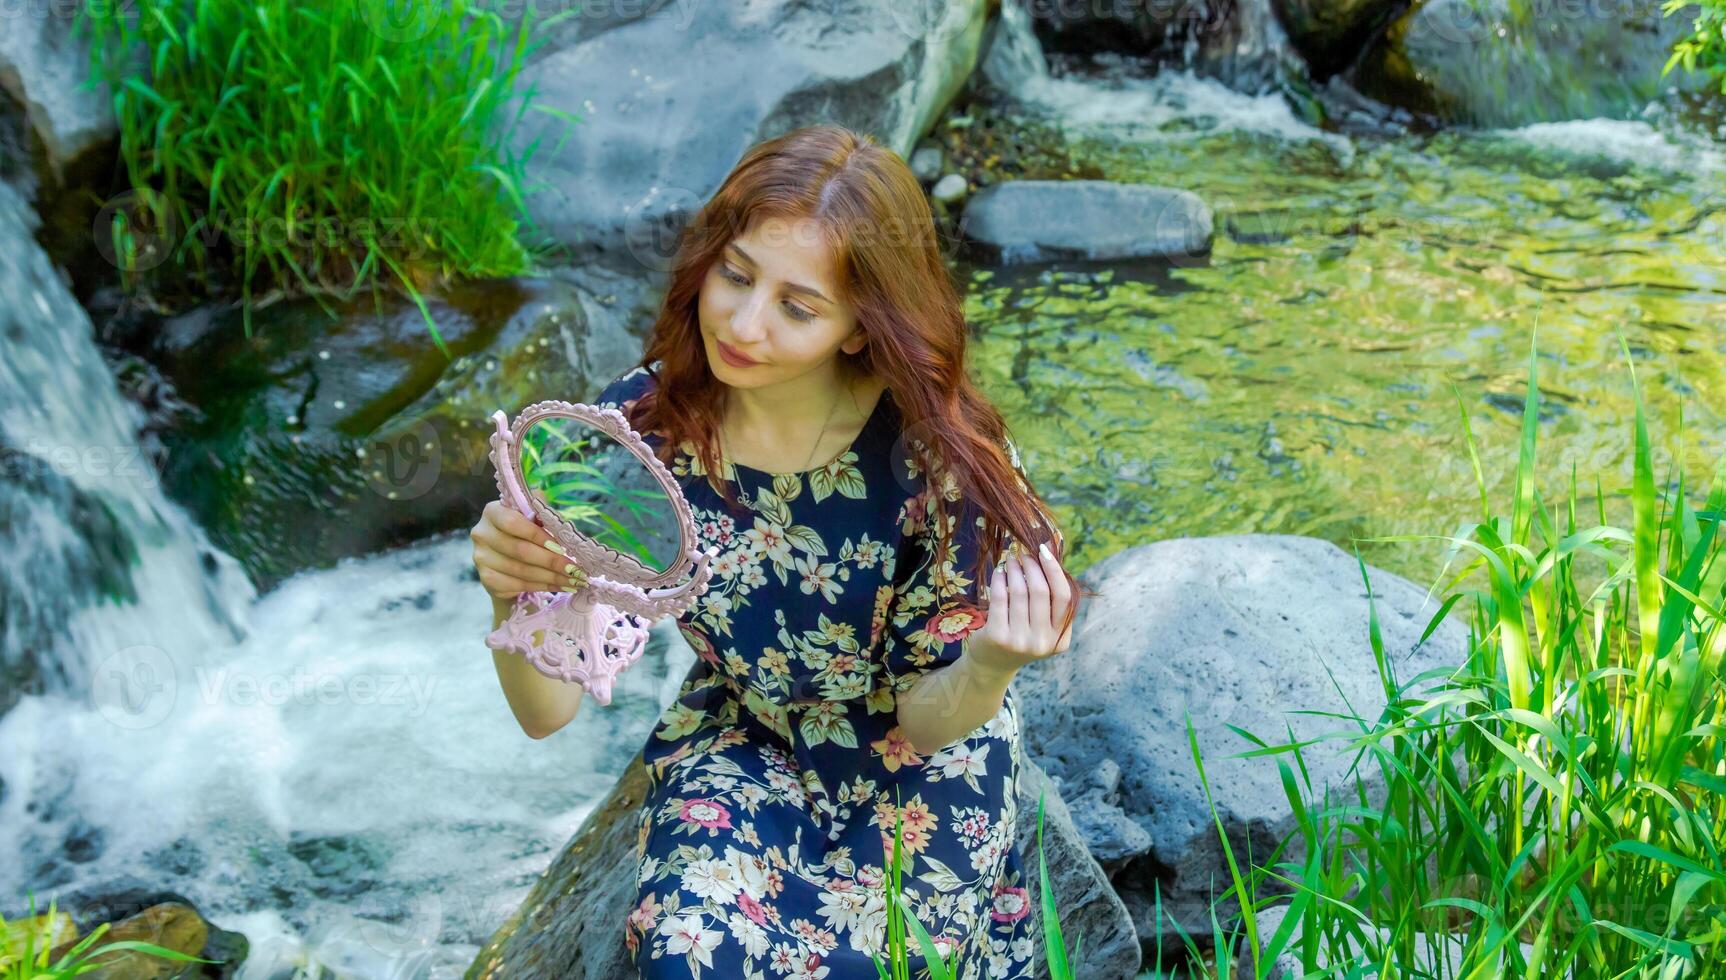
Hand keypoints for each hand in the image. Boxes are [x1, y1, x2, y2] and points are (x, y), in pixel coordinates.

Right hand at [470, 499, 589, 602]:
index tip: (561, 547)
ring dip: (551, 577)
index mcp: (492, 512)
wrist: (506, 556)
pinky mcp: (487, 579)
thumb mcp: (533, 515)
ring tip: (573, 580)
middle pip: (520, 550)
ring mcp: (481, 558)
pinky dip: (542, 586)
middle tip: (575, 569)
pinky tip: (559, 586)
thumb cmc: (524, 530)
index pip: (513, 523)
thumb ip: (542, 512)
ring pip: (521, 570)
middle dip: (551, 561)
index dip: (538, 535)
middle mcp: (482, 534)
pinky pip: (518, 585)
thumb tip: (559, 522)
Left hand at [962, 539, 1075, 677]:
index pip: (1064, 598)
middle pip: (1041, 592)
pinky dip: (1000, 580)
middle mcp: (1043, 642)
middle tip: (1023, 554)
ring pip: (1020, 592)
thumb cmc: (1021, 635)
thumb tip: (1047, 555)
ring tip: (1010, 561)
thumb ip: (1050, 601)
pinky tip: (999, 572)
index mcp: (1061, 639)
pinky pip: (1000, 598)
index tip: (1044, 550)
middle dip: (1032, 566)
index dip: (1054, 571)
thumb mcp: (1042, 626)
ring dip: (1014, 570)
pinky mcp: (998, 637)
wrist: (993, 664)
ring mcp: (1021, 642)